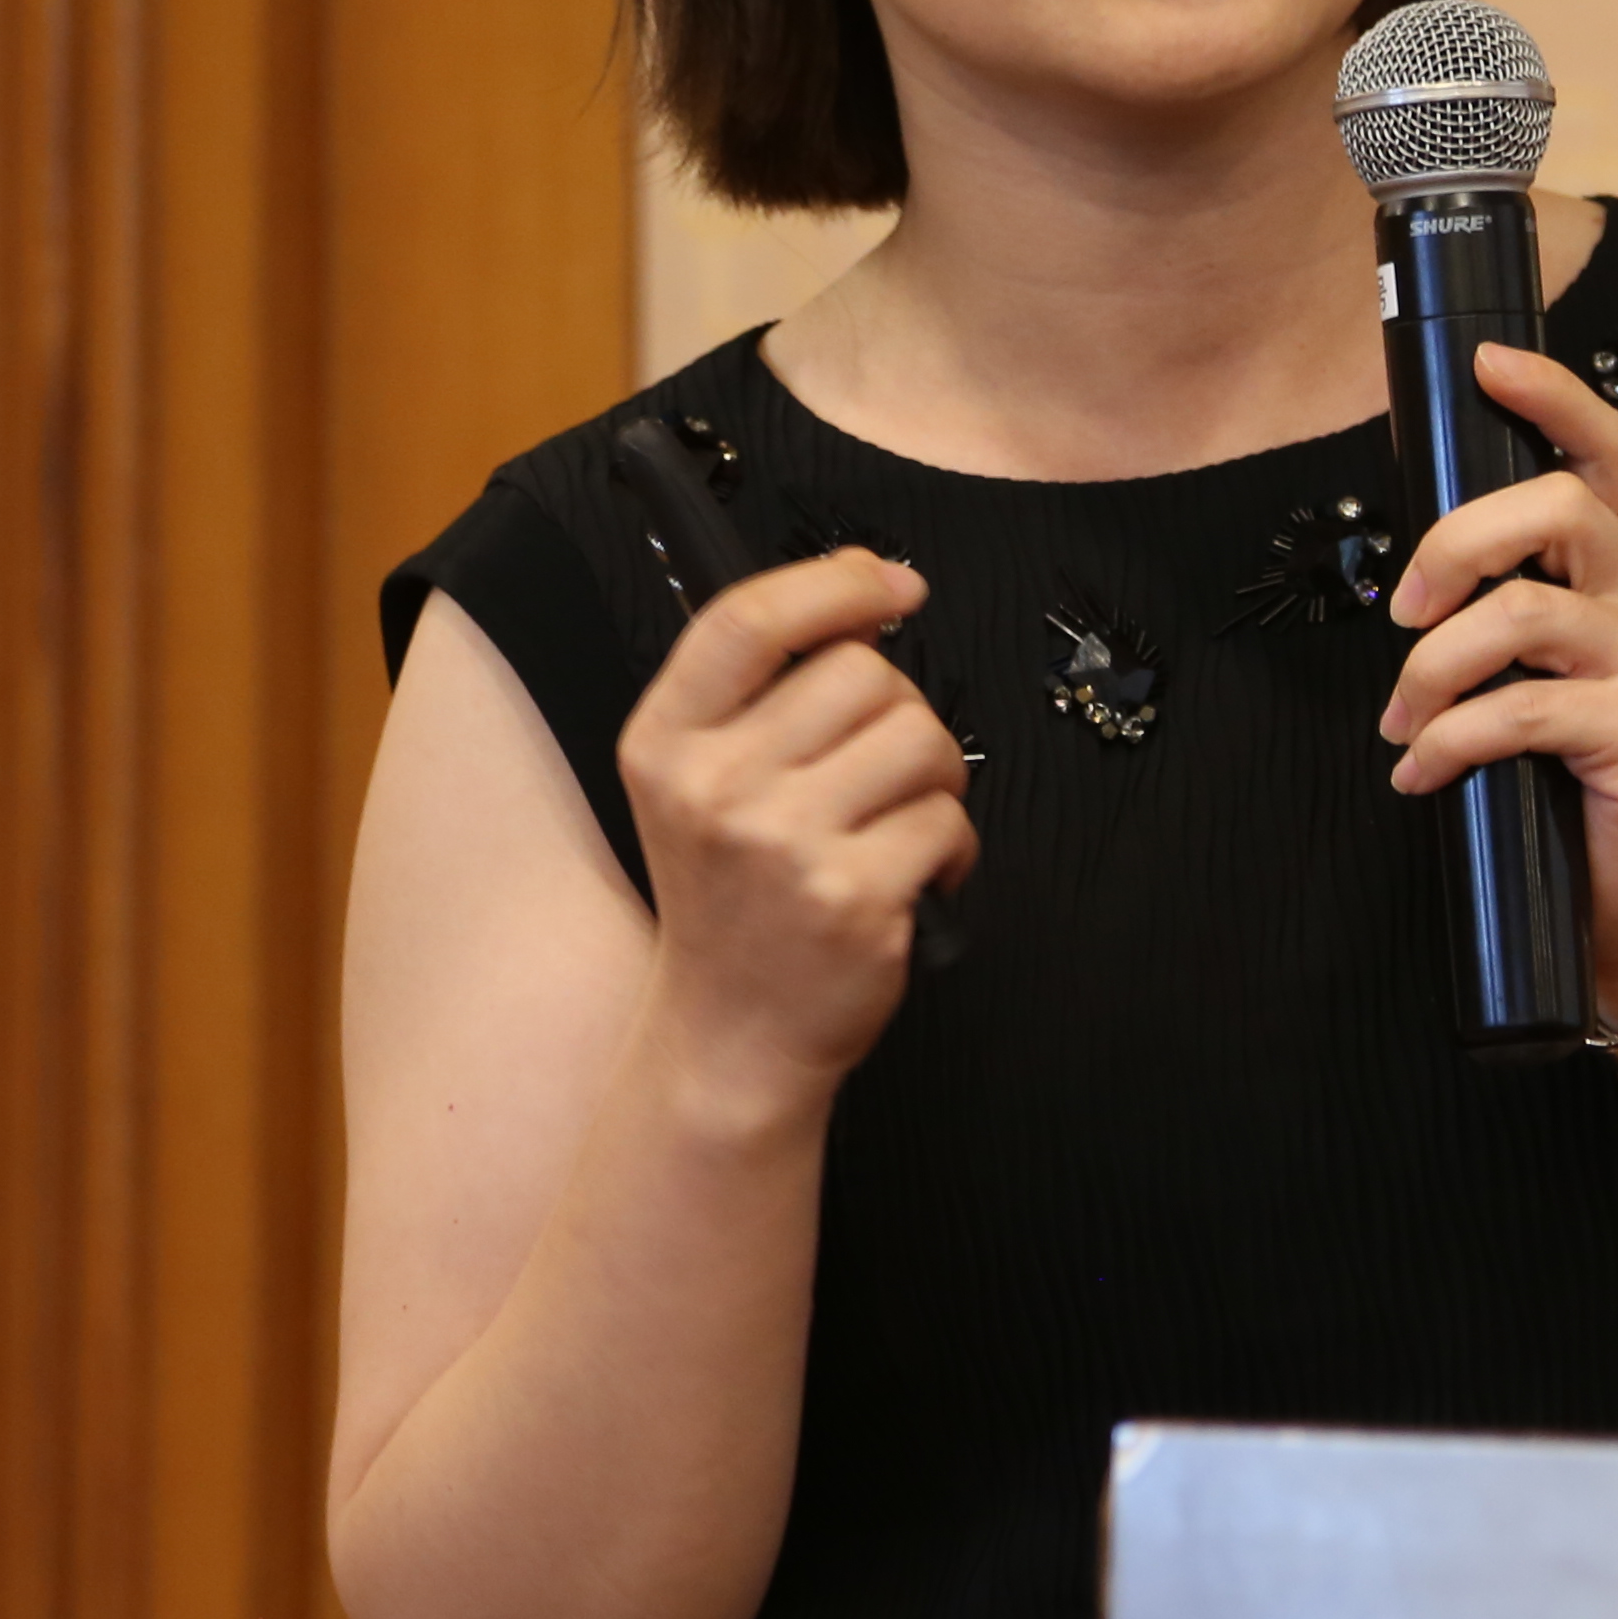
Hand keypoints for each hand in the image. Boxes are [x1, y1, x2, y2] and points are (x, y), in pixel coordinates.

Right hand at [611, 550, 976, 1106]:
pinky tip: (912, 881)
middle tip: (880, 772)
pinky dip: (951, 848)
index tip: (893, 584)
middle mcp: (716, 786)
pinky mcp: (853, 897)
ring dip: (934, 778)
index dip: (834, 581)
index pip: (749, 621)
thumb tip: (874, 592)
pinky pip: (948, 822)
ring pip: (921, 738)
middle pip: (862, 673)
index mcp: (666, 743)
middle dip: (899, 711)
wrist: (730, 1036)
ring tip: (895, 825)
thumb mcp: (697, 784)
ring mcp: (784, 844)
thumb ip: (759, 694)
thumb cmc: (733, 899)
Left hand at [1378, 344, 1617, 1017]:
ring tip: (1400, 720)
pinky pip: (1521, 713)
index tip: (1487, 366)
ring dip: (1432, 667)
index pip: (1604, 451)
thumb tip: (1412, 566)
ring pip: (1524, 616)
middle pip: (1557, 509)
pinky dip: (1448, 741)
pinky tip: (1422, 773)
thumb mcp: (1530, 665)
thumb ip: (1498, 602)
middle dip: (1455, 545)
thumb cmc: (1561, 766)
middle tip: (1404, 610)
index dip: (1551, 397)